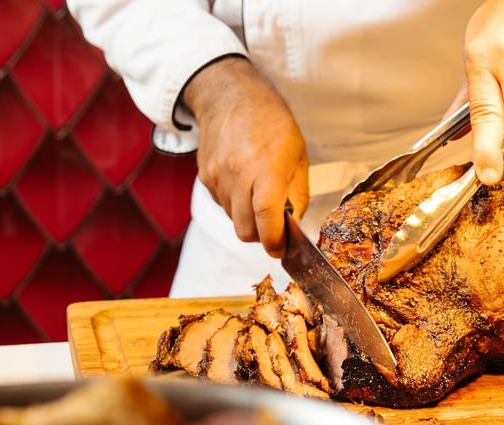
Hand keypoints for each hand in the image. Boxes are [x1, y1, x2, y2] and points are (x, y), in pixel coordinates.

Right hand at [183, 57, 308, 257]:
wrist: (230, 95)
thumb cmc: (270, 121)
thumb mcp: (297, 155)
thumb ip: (297, 194)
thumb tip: (293, 224)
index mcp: (266, 169)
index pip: (266, 219)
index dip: (275, 242)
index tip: (281, 250)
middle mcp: (238, 175)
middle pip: (246, 230)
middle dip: (261, 237)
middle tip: (273, 229)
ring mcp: (218, 177)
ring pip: (233, 220)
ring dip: (249, 220)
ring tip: (259, 198)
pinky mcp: (205, 177)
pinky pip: (222, 205)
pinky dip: (235, 205)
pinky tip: (244, 185)